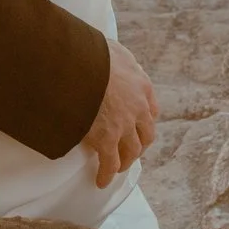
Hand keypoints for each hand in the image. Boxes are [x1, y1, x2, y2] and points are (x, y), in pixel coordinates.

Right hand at [79, 39, 157, 188]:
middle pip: (146, 132)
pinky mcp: (107, 139)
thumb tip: (108, 54)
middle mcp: (137, 106)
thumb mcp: (109, 47)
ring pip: (132, 150)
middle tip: (131, 150)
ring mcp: (124, 125)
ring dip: (126, 160)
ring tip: (117, 167)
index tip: (140, 125)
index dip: (146, 118)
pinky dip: (106, 174)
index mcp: (140, 83)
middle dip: (140, 143)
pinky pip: (109, 162)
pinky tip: (100, 181)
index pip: (151, 106)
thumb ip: (115, 55)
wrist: (78, 66)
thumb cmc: (87, 52)